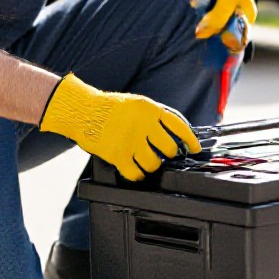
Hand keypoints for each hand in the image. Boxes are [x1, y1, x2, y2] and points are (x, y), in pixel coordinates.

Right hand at [39, 74, 199, 181]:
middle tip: (161, 153)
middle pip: (169, 148)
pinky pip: (136, 174)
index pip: (179, 126)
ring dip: (151, 165)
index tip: (195, 148)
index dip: (190, 139)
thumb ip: (156, 116)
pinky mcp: (117, 155)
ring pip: (154, 164)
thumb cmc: (110, 108)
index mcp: (149, 109)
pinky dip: (137, 175)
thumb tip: (178, 133)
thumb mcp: (137, 103)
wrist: (83, 111)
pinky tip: (135, 169)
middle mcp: (142, 124)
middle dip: (168, 154)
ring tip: (144, 160)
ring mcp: (130, 140)